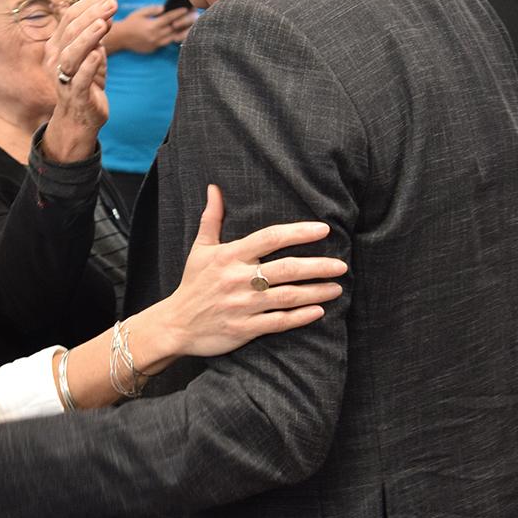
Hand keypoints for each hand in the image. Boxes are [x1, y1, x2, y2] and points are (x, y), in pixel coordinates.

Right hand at [43, 0, 115, 162]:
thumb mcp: (92, 52)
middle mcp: (55, 59)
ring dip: (88, 36)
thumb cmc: (87, 81)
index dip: (90, 1)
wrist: (80, 117)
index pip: (71, 16)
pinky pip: (79, 79)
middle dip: (92, 13)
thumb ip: (96, 30)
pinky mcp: (75, 95)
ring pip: (71, 53)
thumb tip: (108, 2)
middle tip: (113, 2)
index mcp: (57, 45)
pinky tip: (100, 53)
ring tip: (105, 22)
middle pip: (71, 31)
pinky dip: (88, 66)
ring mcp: (63, 77)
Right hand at [105, 3, 194, 54]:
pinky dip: (173, 38)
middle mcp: (155, 35)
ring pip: (173, 38)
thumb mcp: (140, 13)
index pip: (169, 18)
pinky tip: (179, 34)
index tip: (186, 8)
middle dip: (183, 22)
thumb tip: (164, 8)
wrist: (121, 38)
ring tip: (189, 26)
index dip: (178, 13)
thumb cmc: (130, 23)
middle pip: (174, 28)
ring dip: (181, 32)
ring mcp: (155, 43)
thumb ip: (152, 10)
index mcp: (152, 25)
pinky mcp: (154, 48)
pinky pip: (167, 43)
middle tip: (192, 16)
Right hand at [156, 186, 345, 357]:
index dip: (298, 233)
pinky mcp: (244, 329)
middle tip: (341, 265)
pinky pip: (277, 322)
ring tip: (337, 288)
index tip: (323, 230)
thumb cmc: (192, 284)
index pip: (269, 238)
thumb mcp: (200, 249)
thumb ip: (212, 218)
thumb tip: (214, 188)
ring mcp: (242, 306)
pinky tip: (318, 311)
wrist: (175, 325)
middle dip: (317, 266)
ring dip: (315, 292)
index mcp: (229, 256)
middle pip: (285, 269)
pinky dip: (299, 317)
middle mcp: (237, 279)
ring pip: (286, 297)